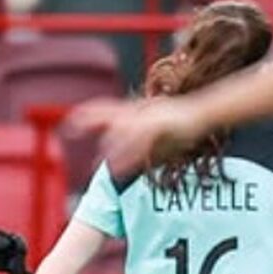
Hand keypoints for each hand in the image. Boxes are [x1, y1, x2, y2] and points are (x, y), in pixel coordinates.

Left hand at [0, 230, 31, 273]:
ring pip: (20, 264)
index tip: (18, 251)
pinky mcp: (10, 267)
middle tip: (12, 268)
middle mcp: (15, 248)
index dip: (19, 246)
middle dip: (19, 261)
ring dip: (18, 270)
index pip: (19, 241)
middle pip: (21, 254)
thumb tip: (7, 245)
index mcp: (11, 238)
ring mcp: (14, 257)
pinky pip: (21, 271)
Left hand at [67, 97, 207, 179]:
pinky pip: (140, 141)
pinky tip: (121, 165)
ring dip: (111, 147)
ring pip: (123, 130)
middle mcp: (138, 111)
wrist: (203, 113)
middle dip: (87, 120)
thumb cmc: (180, 123)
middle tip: (69, 128)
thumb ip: (138, 145)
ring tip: (100, 163)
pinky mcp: (160, 125)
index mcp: (134, 111)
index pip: (105, 108)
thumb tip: (128, 159)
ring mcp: (148, 117)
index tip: (69, 121)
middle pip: (107, 112)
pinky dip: (129, 154)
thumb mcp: (155, 132)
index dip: (86, 113)